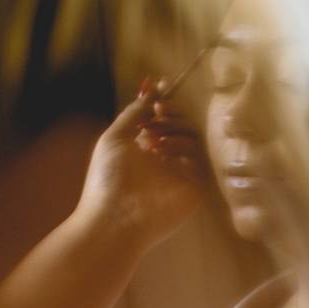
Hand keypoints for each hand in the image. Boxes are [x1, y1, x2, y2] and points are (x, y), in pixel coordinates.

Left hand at [75, 79, 206, 249]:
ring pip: (192, 139)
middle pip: (180, 126)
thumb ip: (133, 113)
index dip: (163, 104)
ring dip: (174, 130)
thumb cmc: (108, 179)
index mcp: (144, 148)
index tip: (160, 90)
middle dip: (169, 115)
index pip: (162, 120)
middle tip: (157, 113)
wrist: (115, 217)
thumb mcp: (114, 138)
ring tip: (153, 137)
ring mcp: (182, 173)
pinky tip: (161, 152)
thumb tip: (151, 91)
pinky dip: (182, 148)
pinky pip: (200, 159)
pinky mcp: (196, 186)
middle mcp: (165, 158)